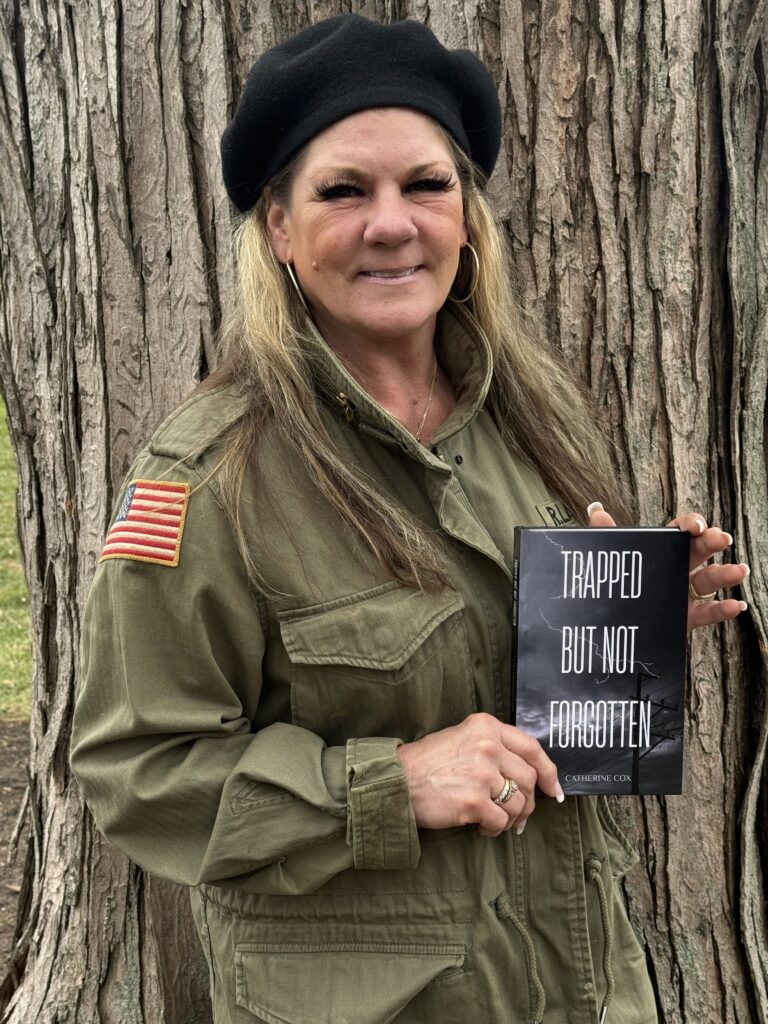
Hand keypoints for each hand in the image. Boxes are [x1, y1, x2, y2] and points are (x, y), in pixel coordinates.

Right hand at [396, 712, 562, 837]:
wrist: (396, 780)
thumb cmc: (427, 763)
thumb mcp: (461, 739)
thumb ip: (492, 748)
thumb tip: (527, 776)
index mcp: (486, 727)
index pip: (531, 748)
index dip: (548, 772)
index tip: (553, 790)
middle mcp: (488, 746)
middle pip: (528, 779)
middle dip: (528, 802)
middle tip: (518, 816)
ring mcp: (482, 773)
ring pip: (518, 803)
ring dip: (511, 818)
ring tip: (493, 821)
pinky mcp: (474, 800)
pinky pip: (501, 821)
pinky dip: (495, 830)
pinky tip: (480, 827)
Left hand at [587, 502, 748, 630]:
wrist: (614, 622)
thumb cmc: (618, 583)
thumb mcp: (611, 559)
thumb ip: (606, 536)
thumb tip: (596, 512)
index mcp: (662, 550)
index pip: (681, 531)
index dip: (691, 524)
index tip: (695, 525)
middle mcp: (678, 568)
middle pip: (699, 551)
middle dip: (712, 542)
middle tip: (722, 539)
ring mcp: (684, 592)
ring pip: (709, 580)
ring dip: (726, 574)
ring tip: (739, 571)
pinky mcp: (687, 616)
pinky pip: (707, 612)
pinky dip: (722, 610)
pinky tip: (734, 605)